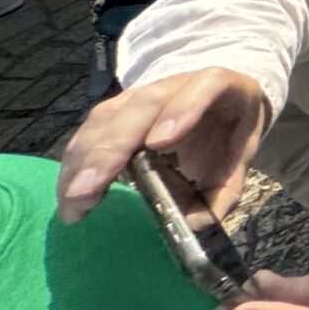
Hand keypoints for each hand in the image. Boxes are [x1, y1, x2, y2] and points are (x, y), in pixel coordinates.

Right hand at [56, 65, 270, 223]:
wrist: (220, 105)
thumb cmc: (228, 133)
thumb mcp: (238, 162)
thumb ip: (222, 193)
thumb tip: (193, 224)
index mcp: (221, 87)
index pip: (206, 87)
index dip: (183, 110)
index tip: (159, 143)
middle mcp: (176, 85)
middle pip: (143, 105)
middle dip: (111, 147)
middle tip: (89, 189)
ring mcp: (140, 96)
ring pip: (106, 118)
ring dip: (84, 160)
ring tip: (74, 200)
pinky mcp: (114, 111)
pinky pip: (88, 132)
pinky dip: (76, 163)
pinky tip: (70, 193)